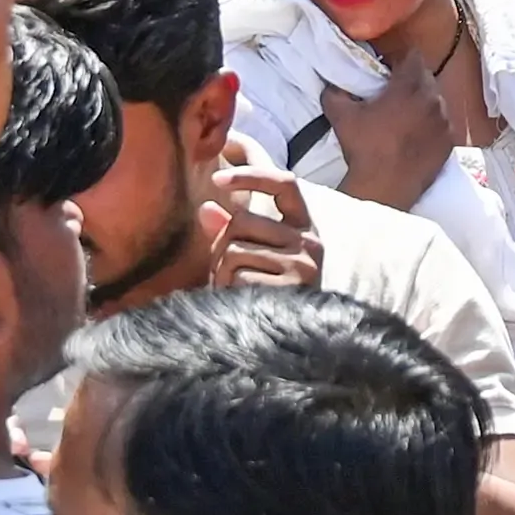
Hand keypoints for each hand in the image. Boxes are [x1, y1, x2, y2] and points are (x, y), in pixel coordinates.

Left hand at [204, 150, 321, 290]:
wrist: (288, 339)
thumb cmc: (264, 290)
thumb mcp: (249, 254)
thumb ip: (229, 230)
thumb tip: (205, 209)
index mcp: (304, 225)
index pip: (284, 183)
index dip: (250, 175)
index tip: (217, 179)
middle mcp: (310, 242)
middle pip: (243, 220)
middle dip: (221, 245)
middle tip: (225, 272)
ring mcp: (302, 265)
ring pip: (235, 249)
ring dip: (221, 272)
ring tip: (234, 289)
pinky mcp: (291, 288)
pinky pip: (240, 276)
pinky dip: (230, 289)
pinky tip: (241, 301)